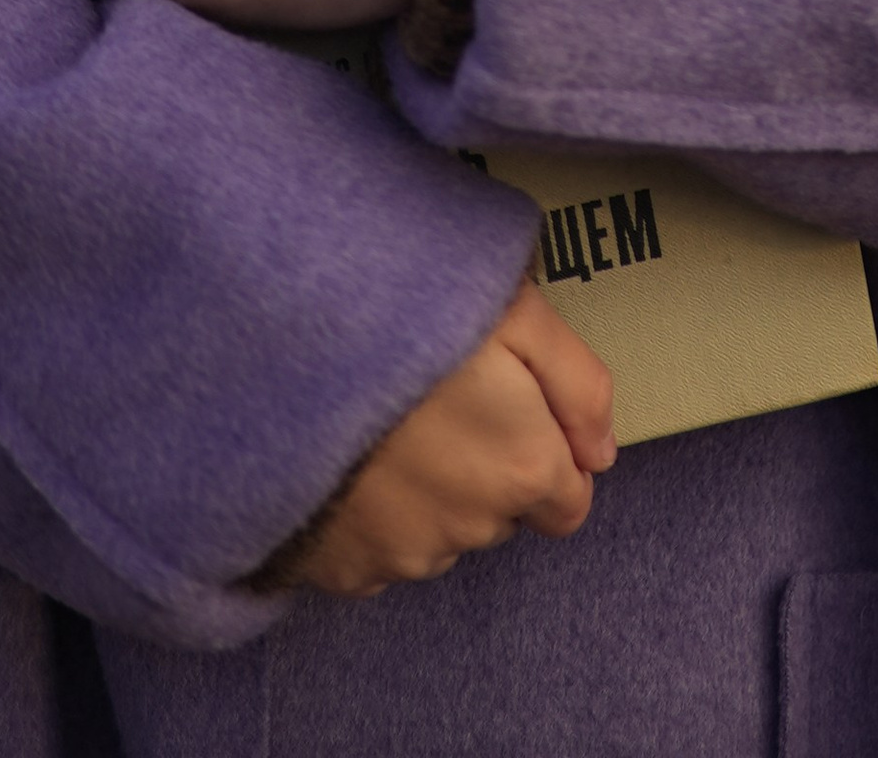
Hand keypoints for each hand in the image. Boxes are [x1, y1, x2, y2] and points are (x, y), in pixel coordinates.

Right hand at [292, 281, 615, 596]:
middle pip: (501, 512)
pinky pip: (377, 550)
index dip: (543, 452)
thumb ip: (579, 383)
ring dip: (428, 491)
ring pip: (440, 532)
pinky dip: (372, 513)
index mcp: (522, 467)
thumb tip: (602, 449)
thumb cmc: (399, 316)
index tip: (506, 411)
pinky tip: (351, 454)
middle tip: (439, 399)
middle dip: (484, 466)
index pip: (568, 501)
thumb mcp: (515, 309)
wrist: (275, 356)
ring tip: (388, 420)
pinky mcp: (344, 567)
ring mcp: (403, 554)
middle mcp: (470, 527)